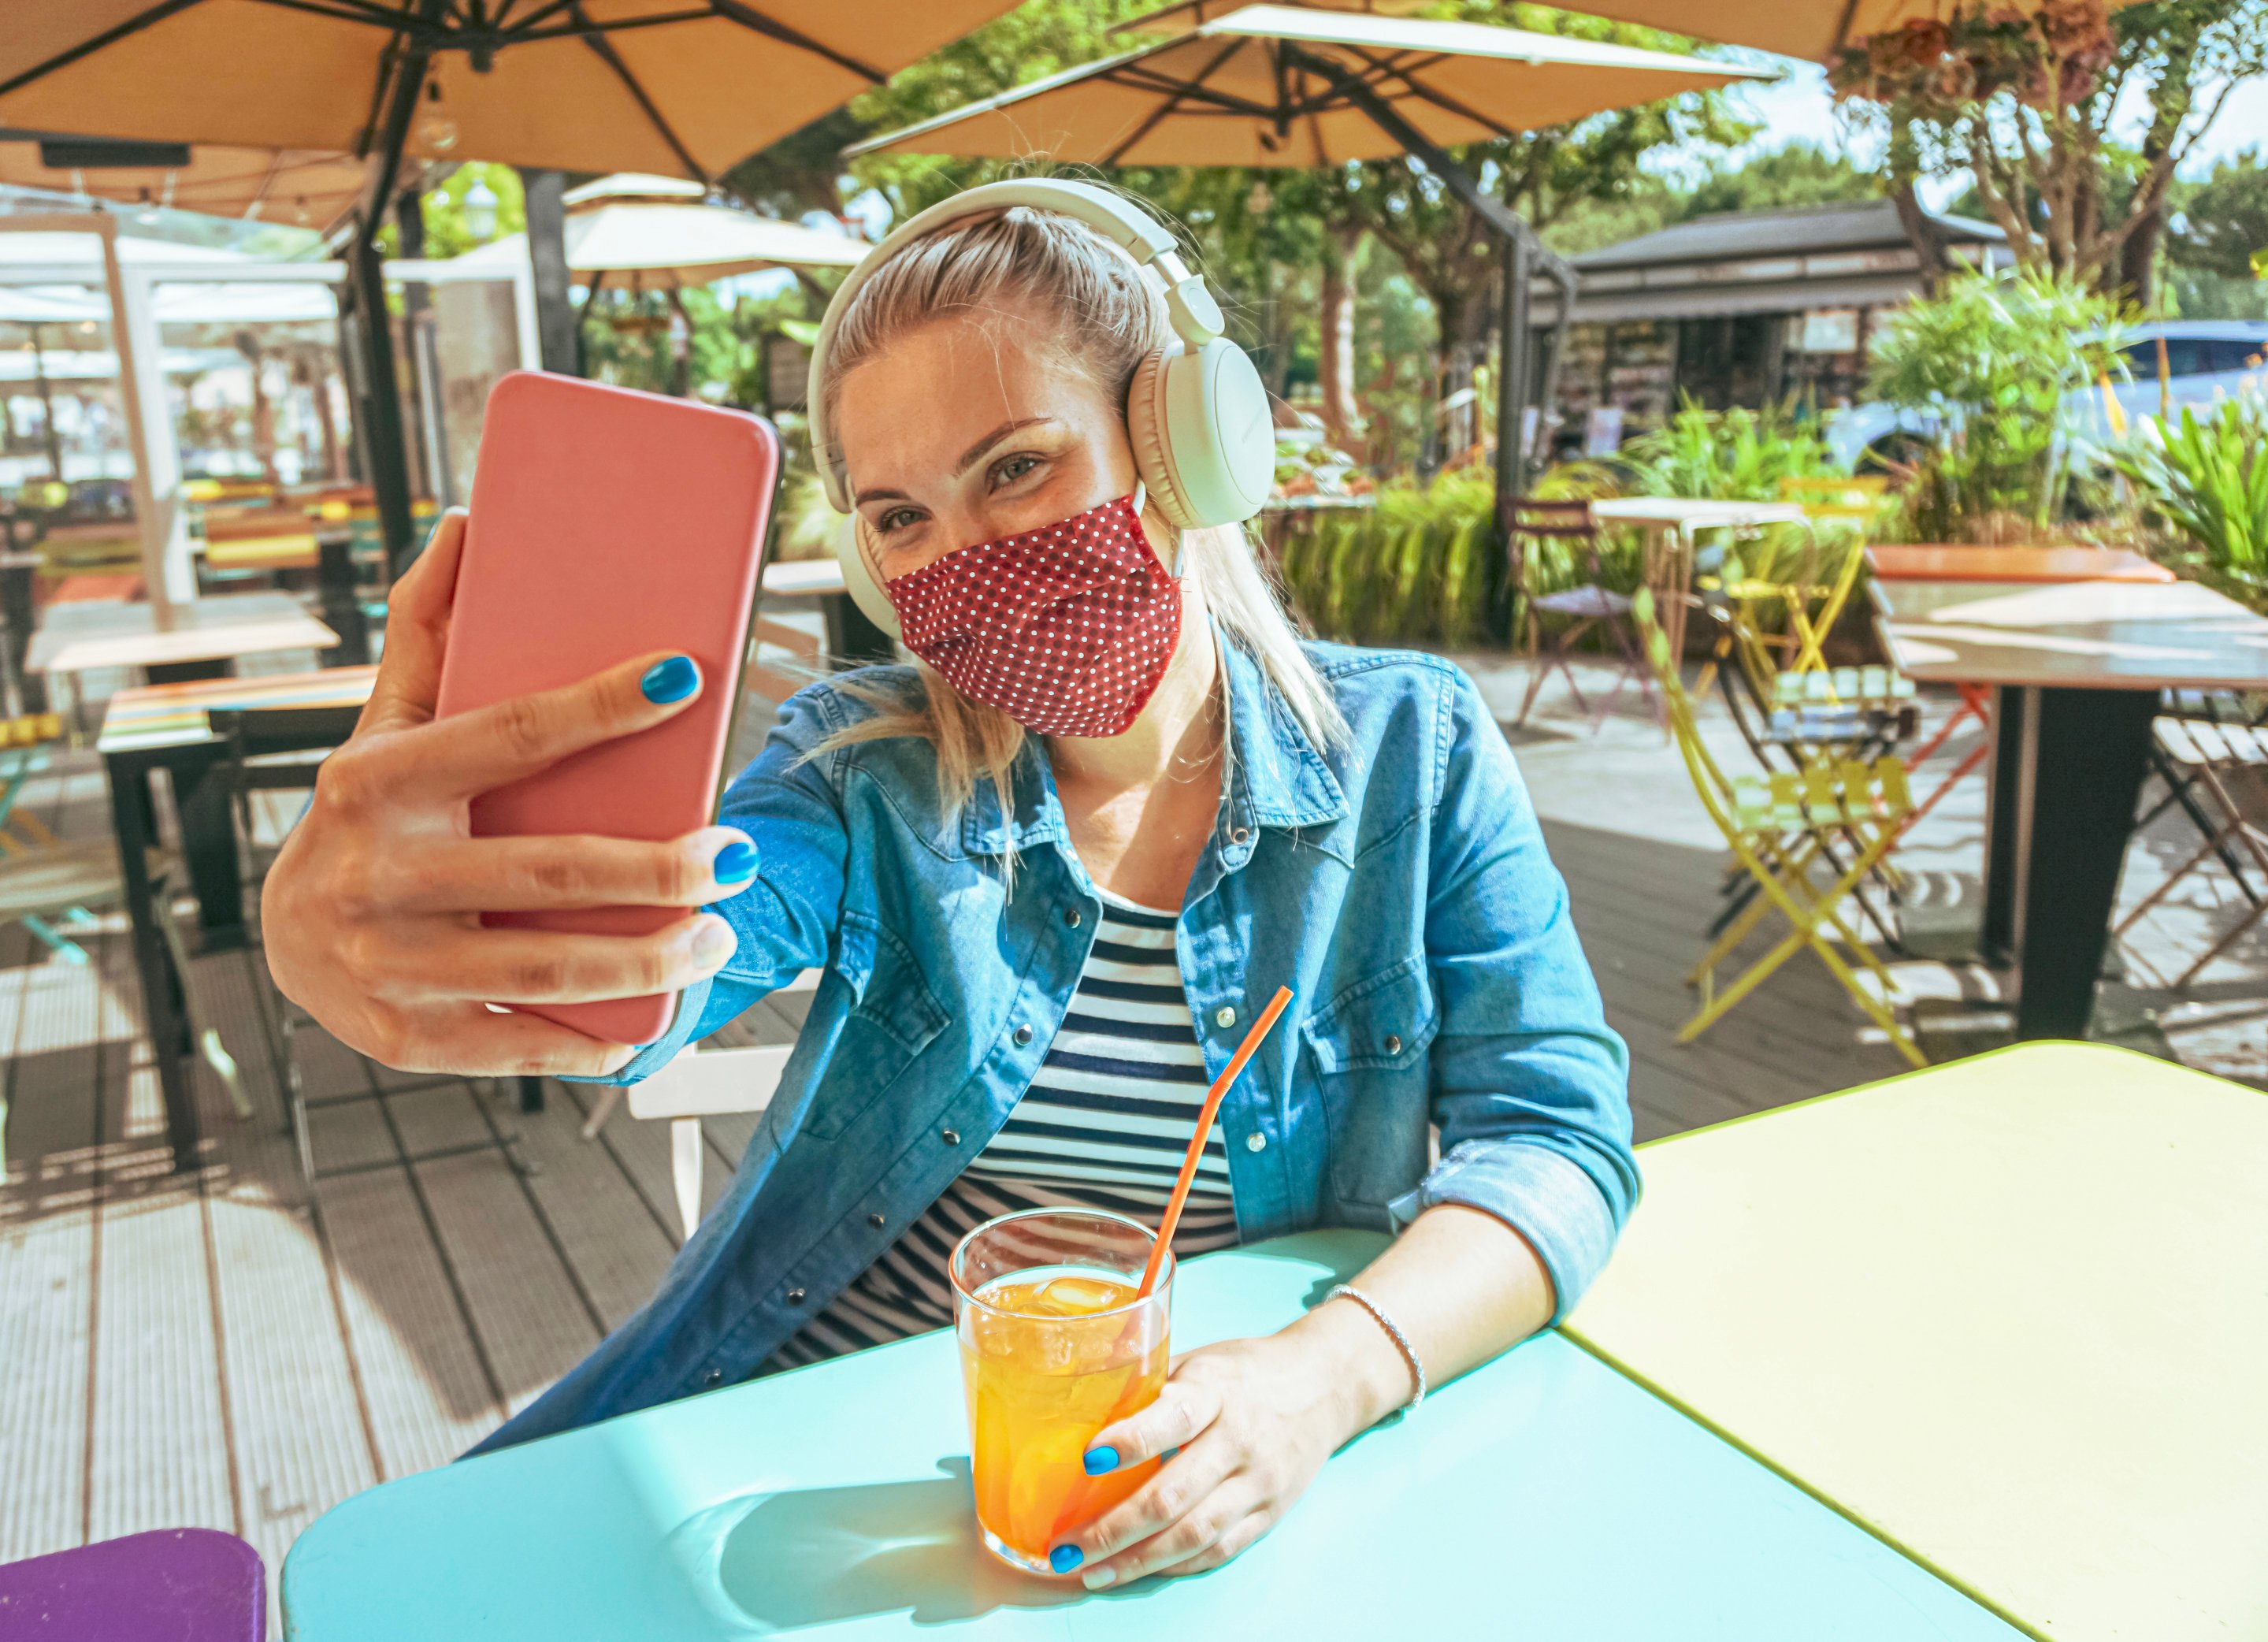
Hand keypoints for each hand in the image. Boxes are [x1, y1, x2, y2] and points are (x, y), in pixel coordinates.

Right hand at [261, 509, 758, 1077]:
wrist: (280, 939)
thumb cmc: (367, 814)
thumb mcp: (385, 725)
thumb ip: (429, 634)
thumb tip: (468, 525)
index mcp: (373, 783)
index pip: (507, 733)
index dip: (600, 705)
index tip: (684, 675)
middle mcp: (375, 874)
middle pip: (551, 869)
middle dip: (663, 868)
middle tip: (735, 856)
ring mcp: (388, 964)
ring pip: (550, 965)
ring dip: (654, 957)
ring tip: (718, 934)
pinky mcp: (406, 1036)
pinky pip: (520, 1042)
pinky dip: (594, 1039)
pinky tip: (652, 1022)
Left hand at [1051, 1308, 1409, 1589]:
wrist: (1325, 1386)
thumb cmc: (1246, 1371)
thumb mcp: (1200, 1360)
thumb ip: (1150, 1388)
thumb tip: (1079, 1414)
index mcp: (1216, 1391)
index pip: (1172, 1418)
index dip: (1131, 1441)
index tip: (1088, 1459)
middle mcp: (1240, 1440)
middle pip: (1173, 1495)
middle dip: (1114, 1528)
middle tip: (1067, 1548)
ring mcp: (1259, 1482)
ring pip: (1193, 1534)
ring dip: (1137, 1561)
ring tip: (1092, 1573)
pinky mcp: (1270, 1513)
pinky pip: (1219, 1550)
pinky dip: (1175, 1566)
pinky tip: (1138, 1570)